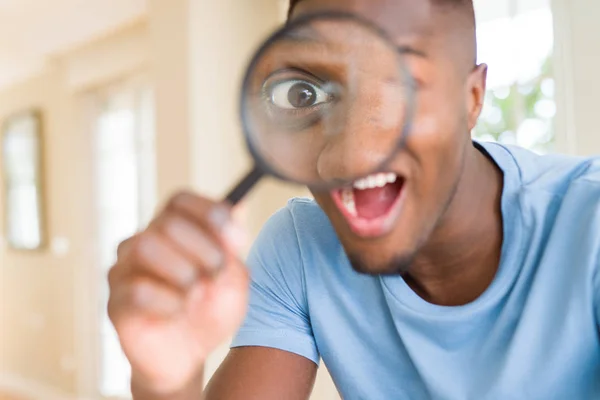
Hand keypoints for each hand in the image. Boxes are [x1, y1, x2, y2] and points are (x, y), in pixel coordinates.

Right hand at [107, 192, 248, 394]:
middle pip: (167, 222)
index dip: (208, 211)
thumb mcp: (233, 280)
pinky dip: (167, 301)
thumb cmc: (208, 311)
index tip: (236, 237)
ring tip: (195, 294)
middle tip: (216, 274)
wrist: (188, 358)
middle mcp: (143, 242)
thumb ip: (232, 248)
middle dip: (203, 249)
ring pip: (145, 247)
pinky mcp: (115, 303)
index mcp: (172, 231)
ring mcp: (125, 271)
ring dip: (182, 272)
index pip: (180, 201)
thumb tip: (237, 209)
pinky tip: (177, 312)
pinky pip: (137, 290)